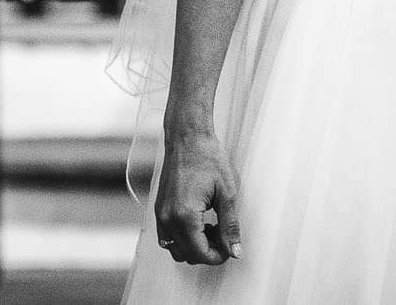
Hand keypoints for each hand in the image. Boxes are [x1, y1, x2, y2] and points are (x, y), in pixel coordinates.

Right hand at [155, 128, 243, 265]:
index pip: (200, 254)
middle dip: (208, 251)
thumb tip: (236, 251)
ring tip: (212, 226)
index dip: (219, 256)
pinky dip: (184, 238)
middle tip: (224, 233)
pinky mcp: (159, 211)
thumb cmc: (208, 159)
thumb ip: (230, 225)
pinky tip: (200, 222)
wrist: (187, 139)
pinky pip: (168, 238)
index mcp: (184, 216)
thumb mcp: (227, 193)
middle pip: (187, 255)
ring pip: (176, 250)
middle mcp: (167, 220)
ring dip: (195, 246)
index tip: (231, 247)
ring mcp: (160, 216)